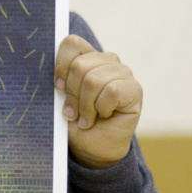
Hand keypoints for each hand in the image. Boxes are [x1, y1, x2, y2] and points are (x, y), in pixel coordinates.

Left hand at [54, 34, 141, 168]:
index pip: (73, 44)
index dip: (61, 66)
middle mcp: (107, 61)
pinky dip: (102, 109)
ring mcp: (123, 73)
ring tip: (87, 118)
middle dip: (72, 94)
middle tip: (74, 112)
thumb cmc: (77, 122)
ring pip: (93, 80)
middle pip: (80, 65)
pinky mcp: (134, 89)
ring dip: (86, 106)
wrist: (93, 148)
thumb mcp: (61, 99)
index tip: (58, 88)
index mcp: (89, 58)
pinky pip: (111, 91)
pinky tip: (104, 116)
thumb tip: (56, 75)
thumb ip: (61, 81)